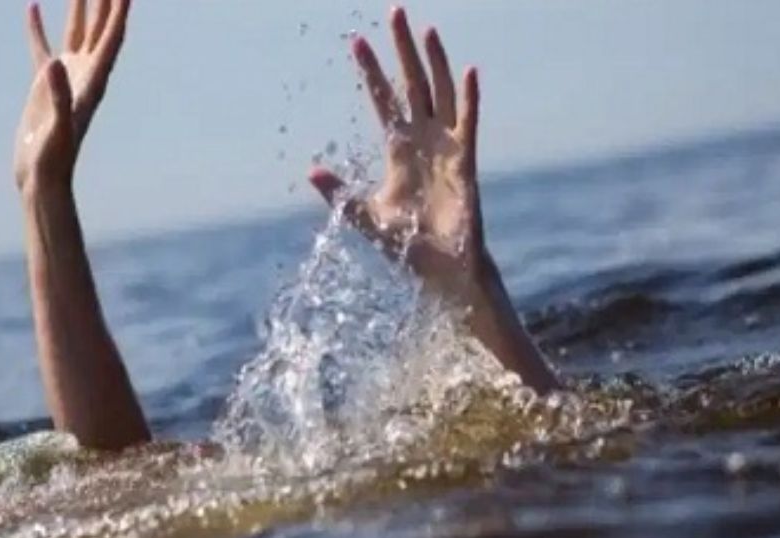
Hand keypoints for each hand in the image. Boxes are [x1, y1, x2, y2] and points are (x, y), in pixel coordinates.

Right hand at [13, 0, 130, 191]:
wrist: (42, 176)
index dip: (118, 13)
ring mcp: (66, 77)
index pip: (111, 39)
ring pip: (76, 32)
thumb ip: (58, 94)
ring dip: (79, 7)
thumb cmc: (55, 157)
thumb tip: (54, 62)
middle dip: (104, 2)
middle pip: (100, 29)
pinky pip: (42, 46)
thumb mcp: (58, 125)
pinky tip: (32, 6)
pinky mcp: (45, 83)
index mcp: (94, 82)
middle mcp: (85, 74)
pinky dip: (37, 27)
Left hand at [308, 7, 488, 307]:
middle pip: (412, 84)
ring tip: (428, 30)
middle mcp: (423, 141)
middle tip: (395, 12)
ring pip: (440, 94)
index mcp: (398, 150)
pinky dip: (469, 98)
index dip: (371, 72)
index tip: (356, 42)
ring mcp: (446, 148)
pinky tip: (468, 71)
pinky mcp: (465, 163)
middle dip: (402, 49)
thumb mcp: (366, 217)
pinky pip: (467, 123)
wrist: (442, 269)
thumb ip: (341, 195)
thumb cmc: (408, 246)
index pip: (383, 101)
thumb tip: (310, 171)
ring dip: (434, 62)